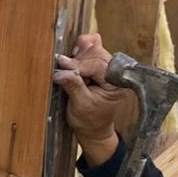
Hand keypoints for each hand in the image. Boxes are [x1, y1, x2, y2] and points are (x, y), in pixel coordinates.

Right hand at [55, 32, 127, 162]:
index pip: (97, 64)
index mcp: (115, 82)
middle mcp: (114, 72)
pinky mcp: (97, 64)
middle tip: (63, 68)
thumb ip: (73, 86)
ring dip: (78, 54)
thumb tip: (61, 71)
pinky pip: (90, 48)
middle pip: (96, 51)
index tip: (62, 66)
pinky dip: (79, 50)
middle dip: (78, 59)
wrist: (92, 129)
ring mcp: (106, 66)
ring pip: (92, 47)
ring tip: (68, 66)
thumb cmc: (90, 121)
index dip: (78, 65)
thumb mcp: (80, 106)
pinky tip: (72, 61)